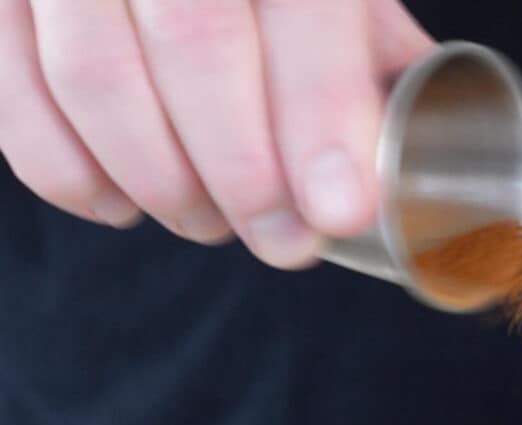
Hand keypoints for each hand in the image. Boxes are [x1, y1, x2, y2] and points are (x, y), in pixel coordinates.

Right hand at [0, 0, 432, 266]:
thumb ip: (363, 43)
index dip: (318, 115)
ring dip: (165, 184)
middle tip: (282, 241)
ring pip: (96, 79)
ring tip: (208, 220)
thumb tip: (418, 147)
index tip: (338, 209)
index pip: (297, 1)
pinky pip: (16, 102)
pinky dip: (73, 177)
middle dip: (246, 175)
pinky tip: (123, 201)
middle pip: (194, 45)